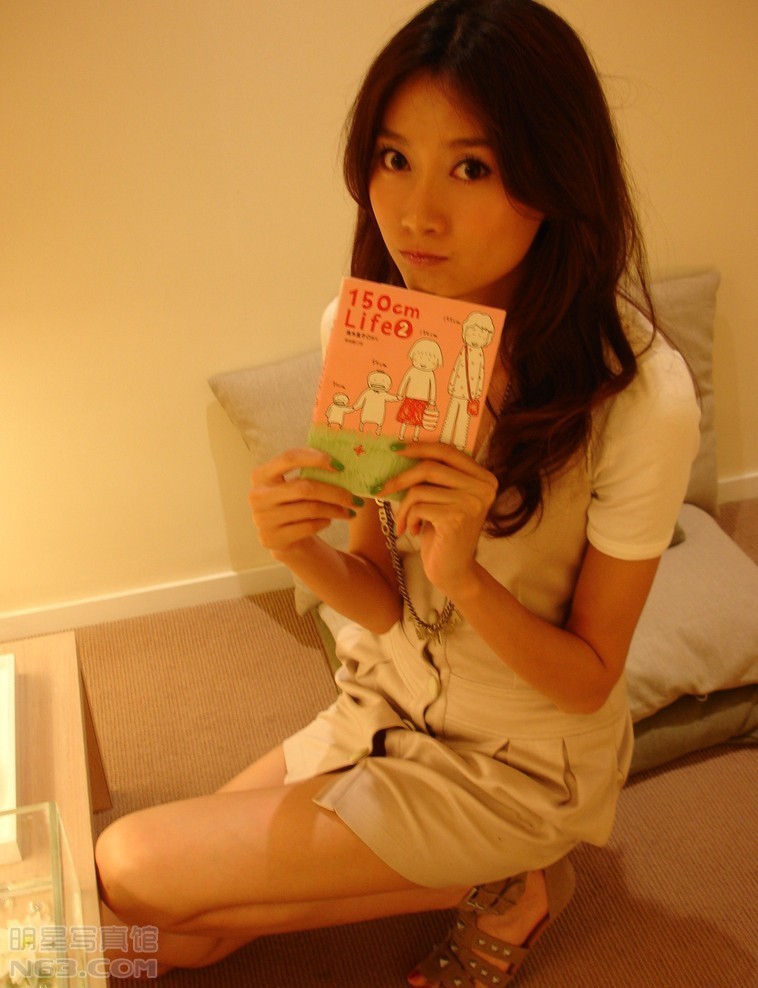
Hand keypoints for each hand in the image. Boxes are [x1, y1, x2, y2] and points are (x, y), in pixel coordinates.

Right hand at [248, 448, 357, 556]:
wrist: (280, 537)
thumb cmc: (292, 504)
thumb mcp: (293, 485)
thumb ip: (308, 472)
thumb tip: (342, 463)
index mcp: (261, 475)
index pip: (289, 458)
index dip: (316, 458)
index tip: (340, 466)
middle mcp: (258, 496)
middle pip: (305, 488)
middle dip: (335, 492)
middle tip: (356, 499)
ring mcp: (263, 519)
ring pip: (311, 509)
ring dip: (336, 510)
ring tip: (350, 511)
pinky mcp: (273, 539)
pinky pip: (309, 527)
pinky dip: (324, 522)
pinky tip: (330, 520)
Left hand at [377, 443, 497, 596]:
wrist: (453, 571)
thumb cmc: (443, 534)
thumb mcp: (444, 499)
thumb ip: (437, 477)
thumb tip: (402, 449)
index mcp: (484, 478)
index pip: (448, 451)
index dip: (420, 447)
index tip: (396, 448)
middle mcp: (483, 488)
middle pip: (430, 467)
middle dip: (401, 478)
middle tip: (382, 488)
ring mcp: (472, 503)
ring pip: (420, 489)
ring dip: (404, 507)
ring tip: (405, 521)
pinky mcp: (456, 518)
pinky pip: (418, 507)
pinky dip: (408, 518)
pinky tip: (413, 531)